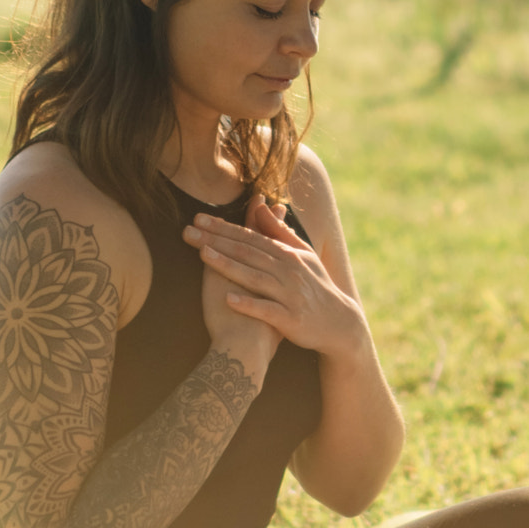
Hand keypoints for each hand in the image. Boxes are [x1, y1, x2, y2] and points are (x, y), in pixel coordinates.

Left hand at [184, 196, 369, 362]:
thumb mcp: (302, 255)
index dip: (223, 228)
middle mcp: (288, 271)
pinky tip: (228, 299)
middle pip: (247, 253)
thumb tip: (260, 205)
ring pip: (254, 277)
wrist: (340, 323)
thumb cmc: (316, 286)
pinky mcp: (292, 319)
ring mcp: (290, 295)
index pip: (250, 237)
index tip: (198, 219)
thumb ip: (278, 231)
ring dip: (228, 266)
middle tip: (188, 231)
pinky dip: (249, 304)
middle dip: (216, 241)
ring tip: (203, 255)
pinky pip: (267, 310)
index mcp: (287, 255)